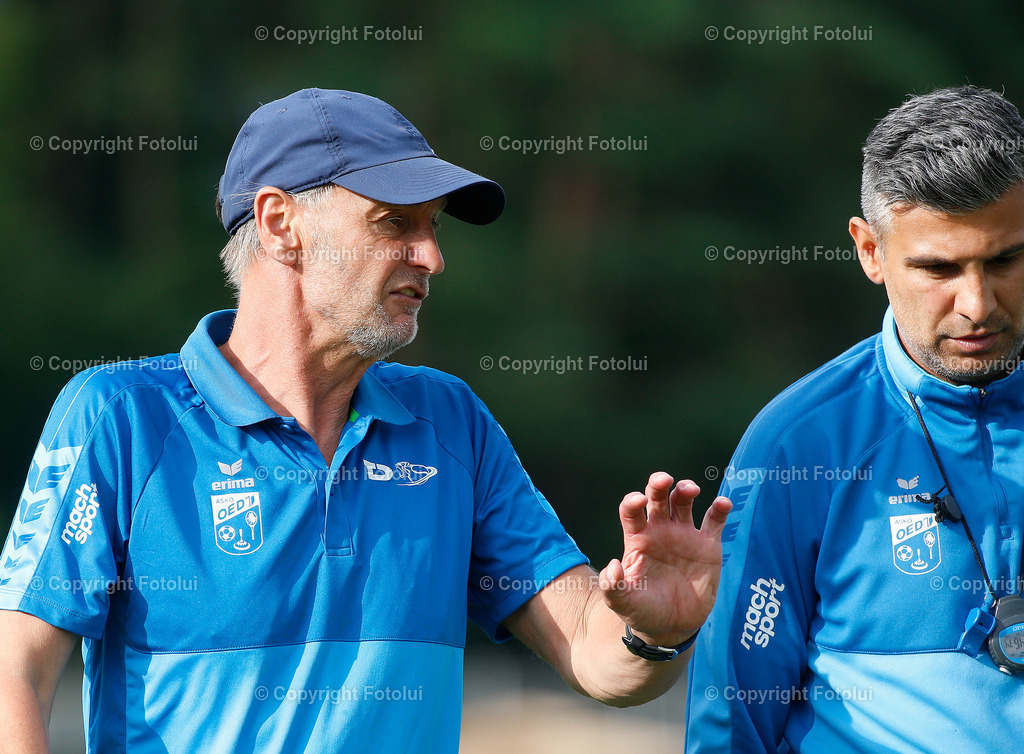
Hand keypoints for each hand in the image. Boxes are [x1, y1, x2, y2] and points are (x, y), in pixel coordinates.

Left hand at [598, 472, 730, 645]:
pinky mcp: (707, 546)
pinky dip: (720, 509)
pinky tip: (722, 504)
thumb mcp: (622, 602)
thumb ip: (612, 586)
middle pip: (658, 497)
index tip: (639, 500)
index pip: (631, 511)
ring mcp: (684, 535)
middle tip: (664, 479)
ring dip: (686, 489)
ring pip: (684, 502)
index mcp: (637, 539)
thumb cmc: (643, 611)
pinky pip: (714, 521)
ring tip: (690, 490)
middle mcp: (660, 531)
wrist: (672, 628)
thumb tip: (612, 565)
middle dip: (659, 484)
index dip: (633, 501)